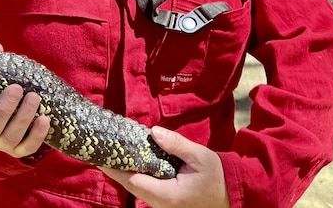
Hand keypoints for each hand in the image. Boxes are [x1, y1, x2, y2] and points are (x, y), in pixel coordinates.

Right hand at [0, 39, 49, 157]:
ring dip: (22, 118)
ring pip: (8, 138)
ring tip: (34, 97)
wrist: (25, 101)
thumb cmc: (2, 84)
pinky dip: (36, 136)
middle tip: (17, 88)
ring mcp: (1, 142)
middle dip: (4, 109)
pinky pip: (26, 149)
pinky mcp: (18, 149)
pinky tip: (45, 119)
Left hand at [100, 126, 229, 207]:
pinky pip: (147, 189)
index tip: (101, 159)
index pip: (134, 182)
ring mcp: (163, 206)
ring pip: (138, 189)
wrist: (231, 194)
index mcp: (168, 195)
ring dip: (126, 172)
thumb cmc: (217, 176)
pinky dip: (138, 175)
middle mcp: (161, 205)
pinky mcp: (166, 202)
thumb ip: (176, 144)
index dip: (116, 170)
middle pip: (132, 186)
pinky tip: (134, 161)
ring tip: (116, 153)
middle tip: (104, 151)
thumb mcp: (199, 156)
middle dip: (117, 169)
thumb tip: (154, 132)